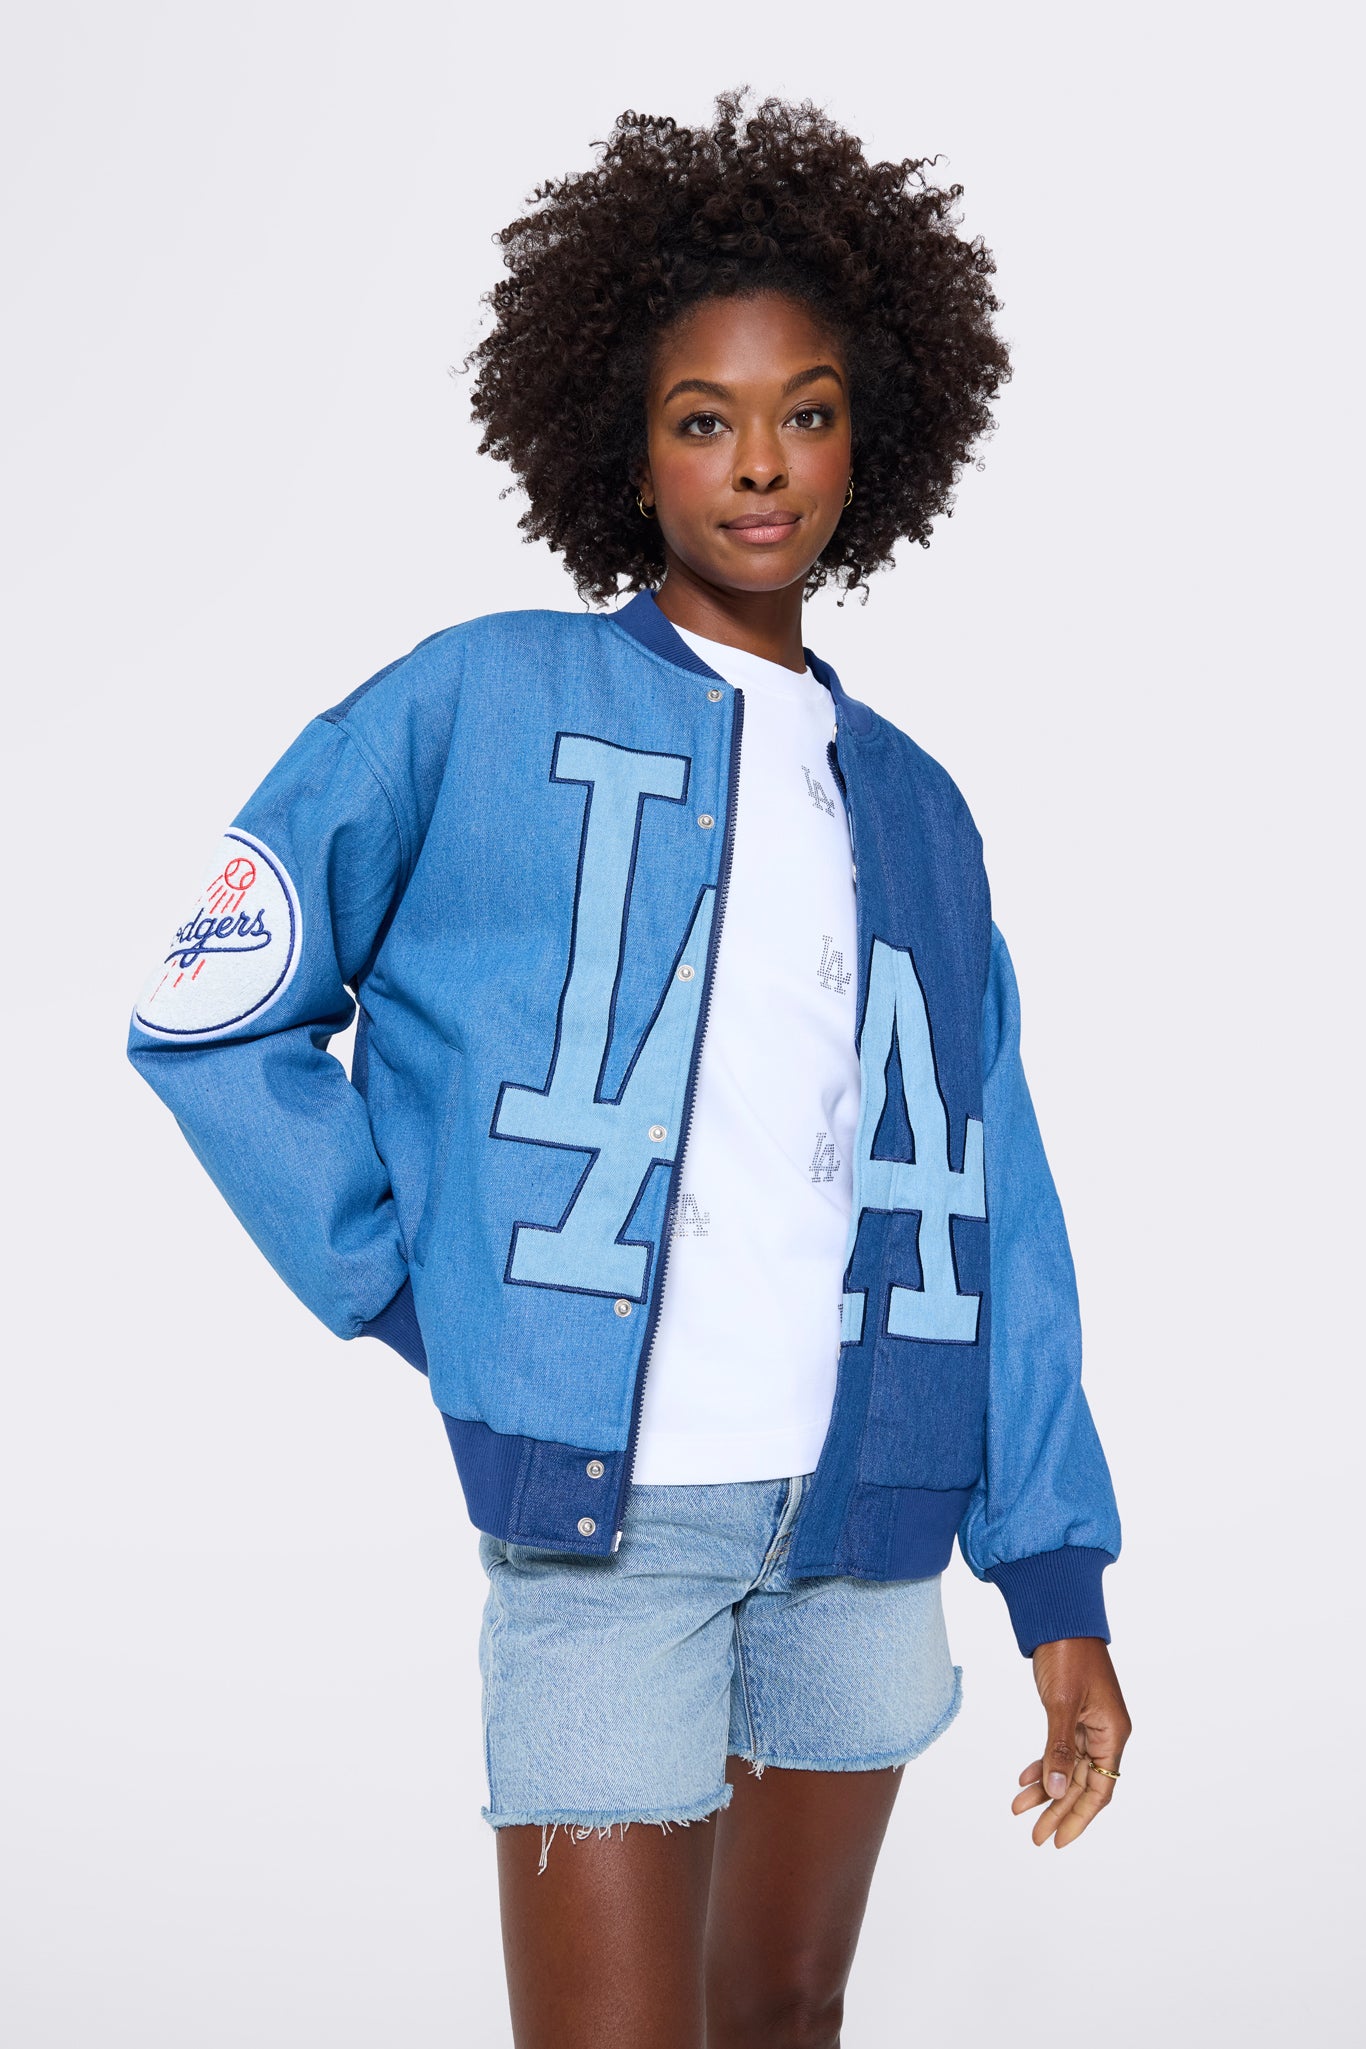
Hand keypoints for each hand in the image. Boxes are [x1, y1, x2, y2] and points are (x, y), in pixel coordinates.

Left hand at [1012, 1637, 1130, 1847]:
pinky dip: (1043, 1763)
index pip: (1099, 1789)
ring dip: (1045, 1788)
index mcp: (1112, 1733)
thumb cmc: (1067, 1654)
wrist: (1059, 1616)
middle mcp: (1104, 1732)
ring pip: (1068, 1768)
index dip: (1079, 1818)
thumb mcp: (1061, 1703)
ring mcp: (1088, 1722)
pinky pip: (1059, 1748)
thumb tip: (1057, 1792)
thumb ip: (1058, 1749)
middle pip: (1082, 1784)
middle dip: (1057, 1810)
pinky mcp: (1072, 1712)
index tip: (1058, 1841)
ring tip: (1018, 1809)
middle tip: (1034, 1836)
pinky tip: (1023, 1778)